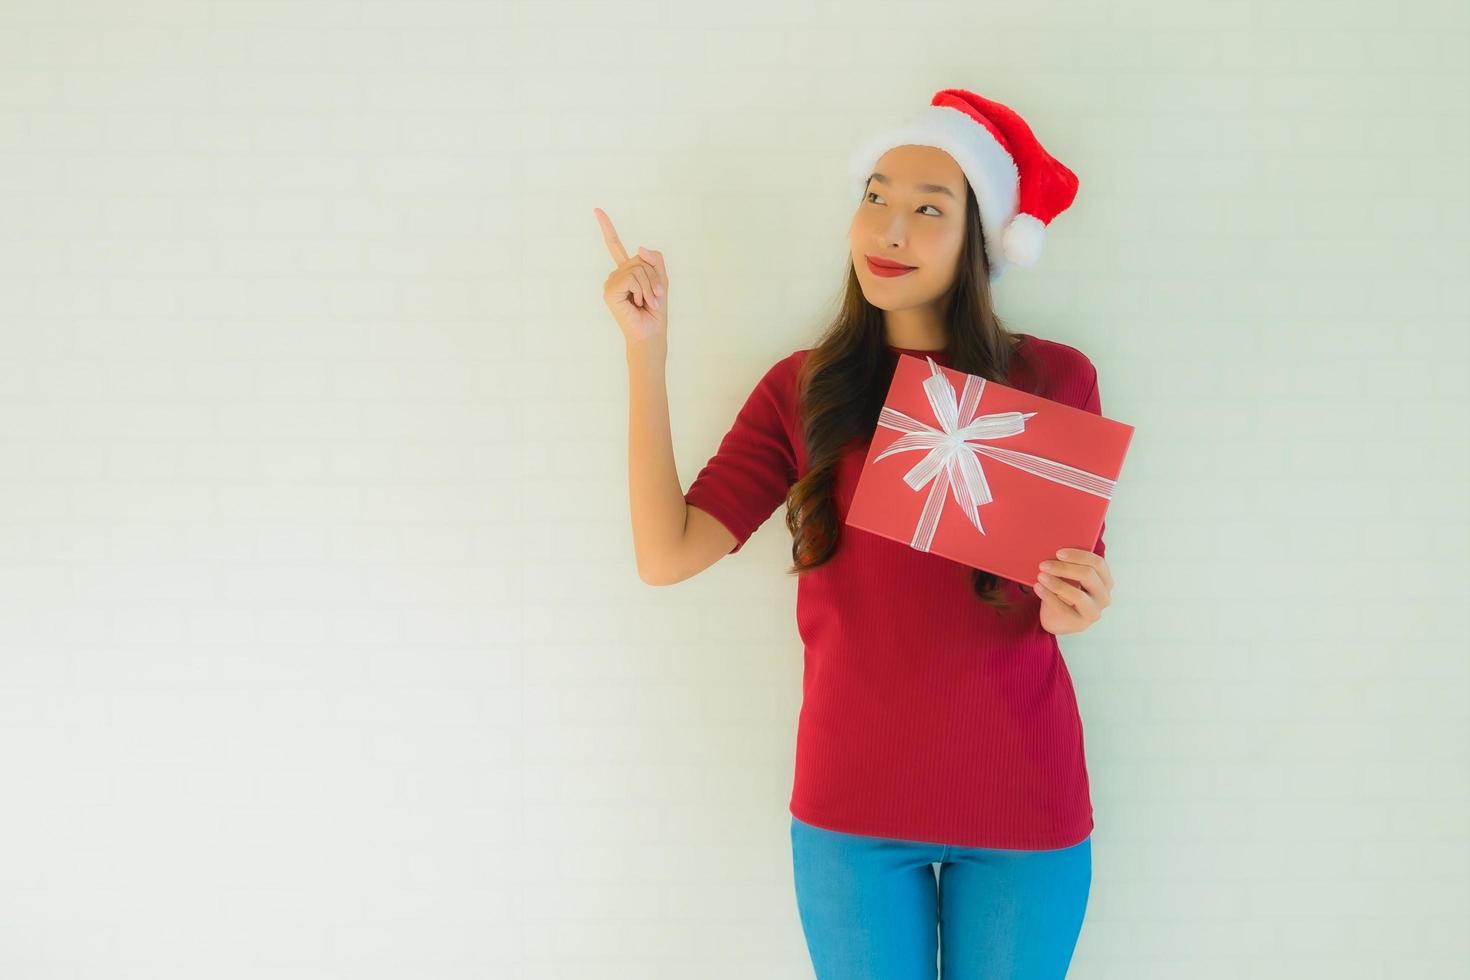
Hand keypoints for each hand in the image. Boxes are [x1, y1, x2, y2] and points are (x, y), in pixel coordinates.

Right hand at [594, 207, 667, 345]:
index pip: (615, 245)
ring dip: (649, 285)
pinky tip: (637, 302)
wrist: (651, 331)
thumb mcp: (661, 279)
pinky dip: (641, 290)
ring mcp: (610, 282)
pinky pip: (632, 277)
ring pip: (637, 268)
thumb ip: (654, 259)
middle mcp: (615, 275)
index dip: (606, 227)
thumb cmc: (655, 308)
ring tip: (646, 301)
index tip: (596, 210)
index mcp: (626, 271)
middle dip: (653, 276)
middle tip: (653, 297)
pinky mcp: (609, 291)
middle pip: (640, 258)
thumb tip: (639, 247)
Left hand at [1033, 548, 1111, 635]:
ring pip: (1077, 594)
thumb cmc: (1063, 592)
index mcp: (1105, 580)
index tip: (1058, 553)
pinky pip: (1063, 607)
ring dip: (1056, 583)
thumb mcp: (1069, 577)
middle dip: (1064, 568)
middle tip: (1043, 565)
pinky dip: (1048, 595)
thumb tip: (1053, 548)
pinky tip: (1037, 587)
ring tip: (1040, 576)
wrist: (1057, 618)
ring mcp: (1094, 612)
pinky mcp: (1081, 623)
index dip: (1078, 555)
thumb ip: (1069, 565)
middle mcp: (1104, 596)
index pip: (1098, 563)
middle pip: (1088, 575)